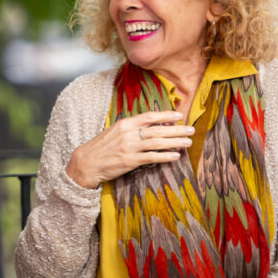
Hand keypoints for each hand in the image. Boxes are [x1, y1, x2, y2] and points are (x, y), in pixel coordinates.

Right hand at [65, 111, 193, 188]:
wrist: (86, 162)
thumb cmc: (101, 146)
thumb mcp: (114, 131)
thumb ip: (131, 127)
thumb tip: (150, 125)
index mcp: (125, 123)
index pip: (149, 116)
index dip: (166, 115)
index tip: (179, 115)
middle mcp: (129, 134)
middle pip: (158, 130)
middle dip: (176, 129)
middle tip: (191, 129)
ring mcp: (130, 148)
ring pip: (157, 143)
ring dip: (175, 142)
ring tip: (188, 142)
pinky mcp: (130, 161)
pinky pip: (152, 158)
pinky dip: (165, 156)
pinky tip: (176, 156)